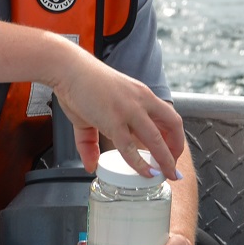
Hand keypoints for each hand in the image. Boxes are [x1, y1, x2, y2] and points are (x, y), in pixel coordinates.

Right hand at [51, 51, 185, 179]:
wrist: (67, 68)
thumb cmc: (79, 85)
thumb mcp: (91, 114)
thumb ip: (91, 142)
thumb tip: (91, 165)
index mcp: (141, 95)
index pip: (168, 117)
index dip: (174, 137)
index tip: (171, 152)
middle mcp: (140, 100)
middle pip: (172, 126)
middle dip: (176, 149)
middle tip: (172, 168)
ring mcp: (129, 110)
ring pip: (156, 140)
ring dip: (164, 161)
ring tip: (166, 175)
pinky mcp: (113, 120)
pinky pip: (130, 147)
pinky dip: (139, 163)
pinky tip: (144, 173)